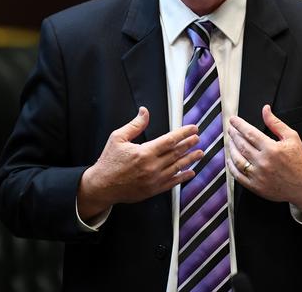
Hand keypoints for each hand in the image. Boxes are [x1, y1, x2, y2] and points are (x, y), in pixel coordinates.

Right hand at [77, 107, 203, 220]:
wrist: (102, 186)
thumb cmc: (109, 161)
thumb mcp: (118, 138)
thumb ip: (135, 125)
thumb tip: (145, 111)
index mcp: (144, 152)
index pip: (170, 141)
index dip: (184, 133)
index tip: (193, 128)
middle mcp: (151, 167)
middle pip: (176, 153)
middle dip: (189, 144)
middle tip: (198, 138)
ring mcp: (154, 180)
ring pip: (177, 167)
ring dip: (190, 159)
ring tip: (199, 153)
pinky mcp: (153, 190)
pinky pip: (172, 183)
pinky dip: (183, 177)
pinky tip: (190, 172)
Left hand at [226, 105, 301, 210]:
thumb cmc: (299, 160)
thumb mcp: (292, 137)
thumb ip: (276, 123)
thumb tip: (265, 109)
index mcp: (272, 149)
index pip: (250, 133)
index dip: (239, 125)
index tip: (233, 120)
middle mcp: (264, 162)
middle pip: (242, 145)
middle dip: (234, 134)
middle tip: (231, 129)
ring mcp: (258, 176)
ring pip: (237, 159)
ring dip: (231, 148)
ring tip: (230, 141)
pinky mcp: (256, 187)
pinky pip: (238, 175)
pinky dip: (231, 166)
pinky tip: (230, 158)